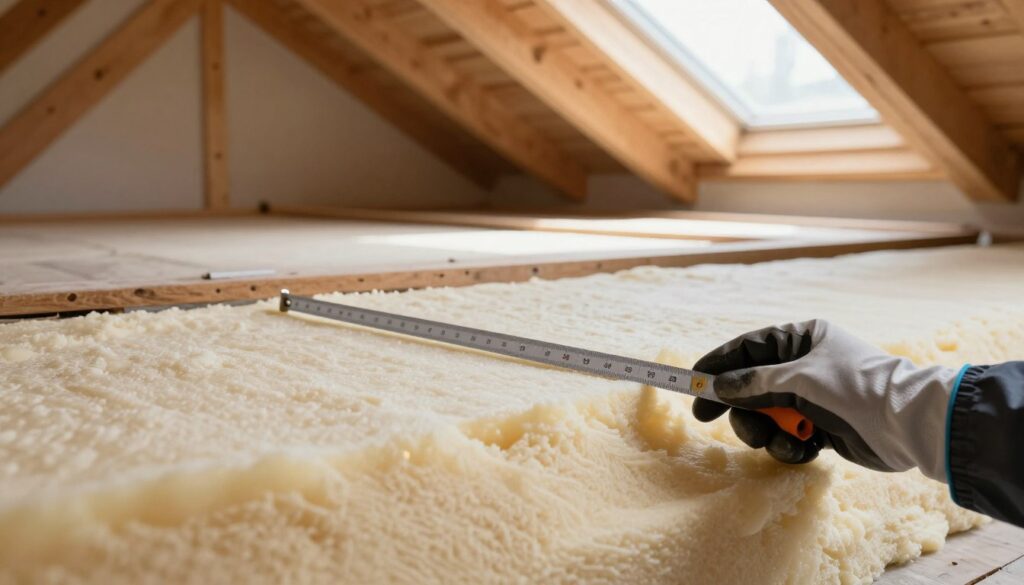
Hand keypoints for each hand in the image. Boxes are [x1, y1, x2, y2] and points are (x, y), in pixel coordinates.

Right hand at [692, 320, 956, 478]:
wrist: (907, 426)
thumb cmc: (854, 388)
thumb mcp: (799, 378)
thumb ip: (754, 383)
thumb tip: (719, 386)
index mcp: (801, 339)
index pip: (747, 348)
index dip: (718, 365)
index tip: (694, 384)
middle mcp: (804, 365)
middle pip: (751, 387)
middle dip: (744, 410)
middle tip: (732, 426)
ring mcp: (812, 397)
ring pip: (766, 416)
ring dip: (768, 433)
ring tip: (783, 441)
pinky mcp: (821, 427)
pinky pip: (787, 436)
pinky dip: (790, 445)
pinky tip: (806, 449)